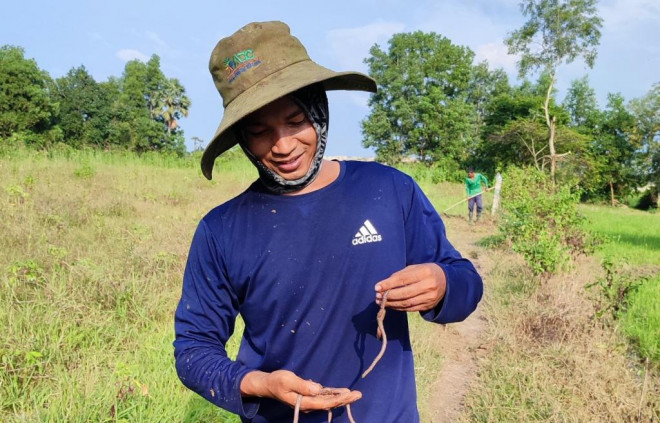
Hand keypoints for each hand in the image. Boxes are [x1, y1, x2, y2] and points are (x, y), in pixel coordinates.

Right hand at [240, 370, 361, 411]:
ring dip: (340, 398)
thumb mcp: (288, 380)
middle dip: (344, 399)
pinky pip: (323, 397)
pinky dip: (333, 395)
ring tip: (354, 394)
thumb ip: (303, 385)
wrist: (268, 385)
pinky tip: (341, 393)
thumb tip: (318, 389)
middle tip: (358, 395)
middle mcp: (308, 404)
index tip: (349, 394)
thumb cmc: (277, 381)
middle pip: (329, 403)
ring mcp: (308, 401)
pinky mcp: (308, 396)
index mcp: (304, 402)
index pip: (325, 403)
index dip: (338, 399)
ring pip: (327, 401)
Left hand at [374, 263, 446, 311]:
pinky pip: (411, 309)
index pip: (403, 279)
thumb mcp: (415, 268)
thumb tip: (384, 285)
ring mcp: (430, 297)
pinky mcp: (429, 305)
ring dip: (392, 304)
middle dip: (389, 296)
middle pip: (405, 293)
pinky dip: (399, 308)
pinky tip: (391, 305)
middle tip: (377, 296)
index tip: (377, 287)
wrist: (446, 280)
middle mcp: (428, 285)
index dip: (388, 284)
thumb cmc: (425, 271)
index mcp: (425, 272)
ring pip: (407, 303)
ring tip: (381, 302)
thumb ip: (401, 275)